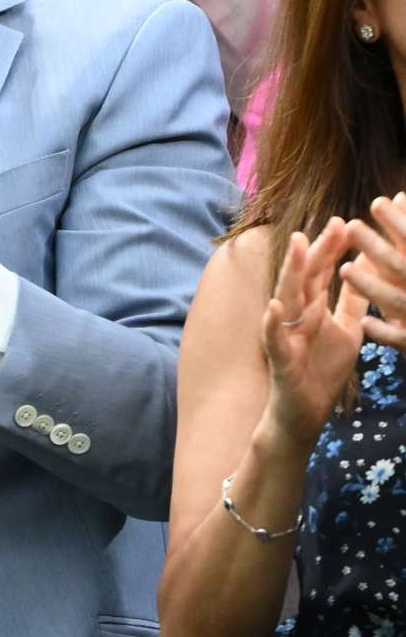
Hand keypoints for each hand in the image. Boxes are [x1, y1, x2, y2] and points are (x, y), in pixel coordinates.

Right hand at [261, 220, 366, 448]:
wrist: (304, 414)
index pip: (321, 271)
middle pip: (306, 277)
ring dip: (291, 271)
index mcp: (312, 308)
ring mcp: (284, 335)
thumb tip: (364, 271)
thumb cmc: (321, 371)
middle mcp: (295, 316)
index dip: (332, 248)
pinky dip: (273, 323)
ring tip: (297, 245)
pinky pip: (274, 339)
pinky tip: (274, 307)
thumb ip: (351, 302)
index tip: (347, 223)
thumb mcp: (346, 331)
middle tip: (334, 224)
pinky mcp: (279, 360)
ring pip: (287, 298)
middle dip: (318, 250)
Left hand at [342, 193, 405, 347]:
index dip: (399, 222)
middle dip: (378, 247)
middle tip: (352, 226)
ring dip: (372, 286)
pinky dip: (386, 332)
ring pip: (397, 301)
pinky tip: (366, 323)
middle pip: (402, 266)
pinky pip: (403, 338)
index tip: (377, 202)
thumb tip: (399, 196)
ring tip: (345, 270)